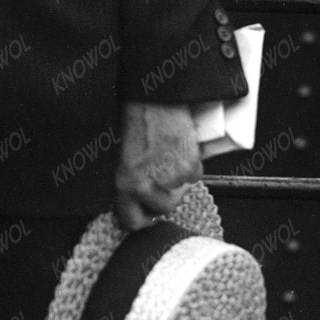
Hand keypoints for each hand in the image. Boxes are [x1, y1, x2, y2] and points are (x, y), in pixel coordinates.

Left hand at [113, 102, 202, 230]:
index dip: (142, 217)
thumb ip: (130, 181)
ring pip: (181, 192)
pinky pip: (195, 177)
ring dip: (179, 180)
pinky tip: (180, 149)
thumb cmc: (138, 120)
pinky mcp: (189, 168)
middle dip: (166, 194)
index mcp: (125, 182)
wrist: (156, 98)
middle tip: (162, 174)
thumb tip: (138, 199)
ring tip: (169, 156)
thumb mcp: (124, 156)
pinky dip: (191, 166)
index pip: (132, 221)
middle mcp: (145, 185)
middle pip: (164, 208)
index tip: (147, 213)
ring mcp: (169, 178)